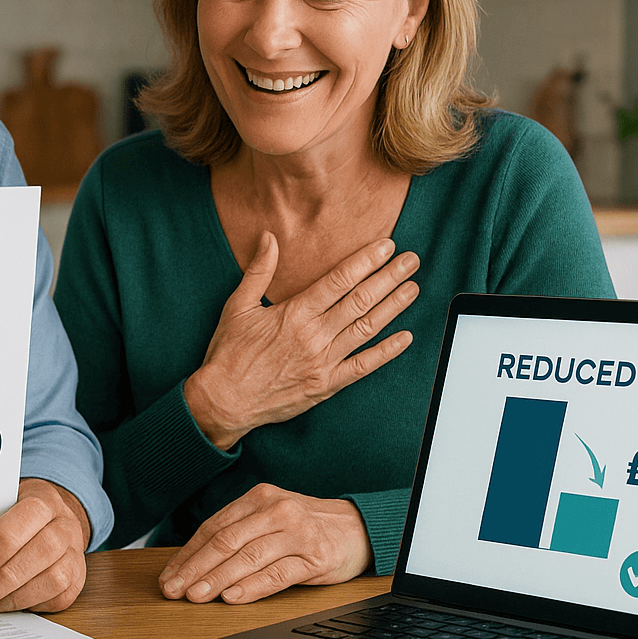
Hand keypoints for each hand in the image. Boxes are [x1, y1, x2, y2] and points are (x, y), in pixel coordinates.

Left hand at [0, 478, 89, 612]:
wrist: (52, 521)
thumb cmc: (17, 518)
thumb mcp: (1, 506)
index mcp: (45, 500)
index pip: (32, 512)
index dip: (7, 538)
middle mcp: (65, 525)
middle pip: (46, 549)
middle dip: (8, 576)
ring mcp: (75, 553)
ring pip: (56, 578)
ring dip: (17, 596)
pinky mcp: (77, 580)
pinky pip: (58, 598)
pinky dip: (30, 605)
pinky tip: (8, 603)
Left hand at [159, 483, 371, 603]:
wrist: (357, 528)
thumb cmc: (305, 526)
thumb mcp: (270, 518)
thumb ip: (238, 532)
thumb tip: (193, 563)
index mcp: (258, 498)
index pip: (213, 528)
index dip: (187, 554)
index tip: (169, 576)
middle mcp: (275, 510)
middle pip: (225, 541)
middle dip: (194, 568)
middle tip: (173, 590)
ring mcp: (295, 532)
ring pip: (247, 557)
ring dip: (216, 579)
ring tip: (195, 596)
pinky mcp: (314, 556)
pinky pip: (276, 574)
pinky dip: (251, 587)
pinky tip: (232, 597)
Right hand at [185, 233, 417, 448]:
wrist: (225, 400)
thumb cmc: (229, 354)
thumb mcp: (237, 306)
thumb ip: (258, 271)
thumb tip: (268, 237)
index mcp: (294, 313)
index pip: (339, 280)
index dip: (366, 261)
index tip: (386, 246)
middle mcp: (314, 335)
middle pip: (360, 300)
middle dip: (389, 277)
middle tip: (411, 260)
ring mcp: (323, 362)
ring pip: (367, 329)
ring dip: (393, 307)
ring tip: (412, 288)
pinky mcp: (327, 385)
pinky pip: (363, 367)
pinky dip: (386, 352)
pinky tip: (405, 338)